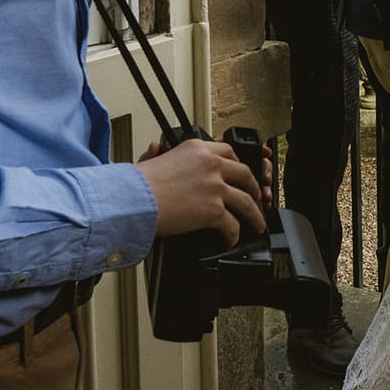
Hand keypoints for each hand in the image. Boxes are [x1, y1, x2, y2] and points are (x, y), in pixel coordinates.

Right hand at [137, 137, 266, 243]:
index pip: (228, 151)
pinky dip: (233, 235)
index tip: (241, 172)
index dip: (238, 164)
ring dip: (254, 215)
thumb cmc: (135, 185)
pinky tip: (230, 240)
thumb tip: (154, 149)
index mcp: (197, 149)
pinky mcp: (214, 210)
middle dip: (253, 187)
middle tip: (256, 196)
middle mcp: (211, 164)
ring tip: (257, 224)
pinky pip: (232, 225)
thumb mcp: (149, 160)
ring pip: (246, 201)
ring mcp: (215, 187)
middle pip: (244, 174)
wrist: (132, 201)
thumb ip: (156, 154)